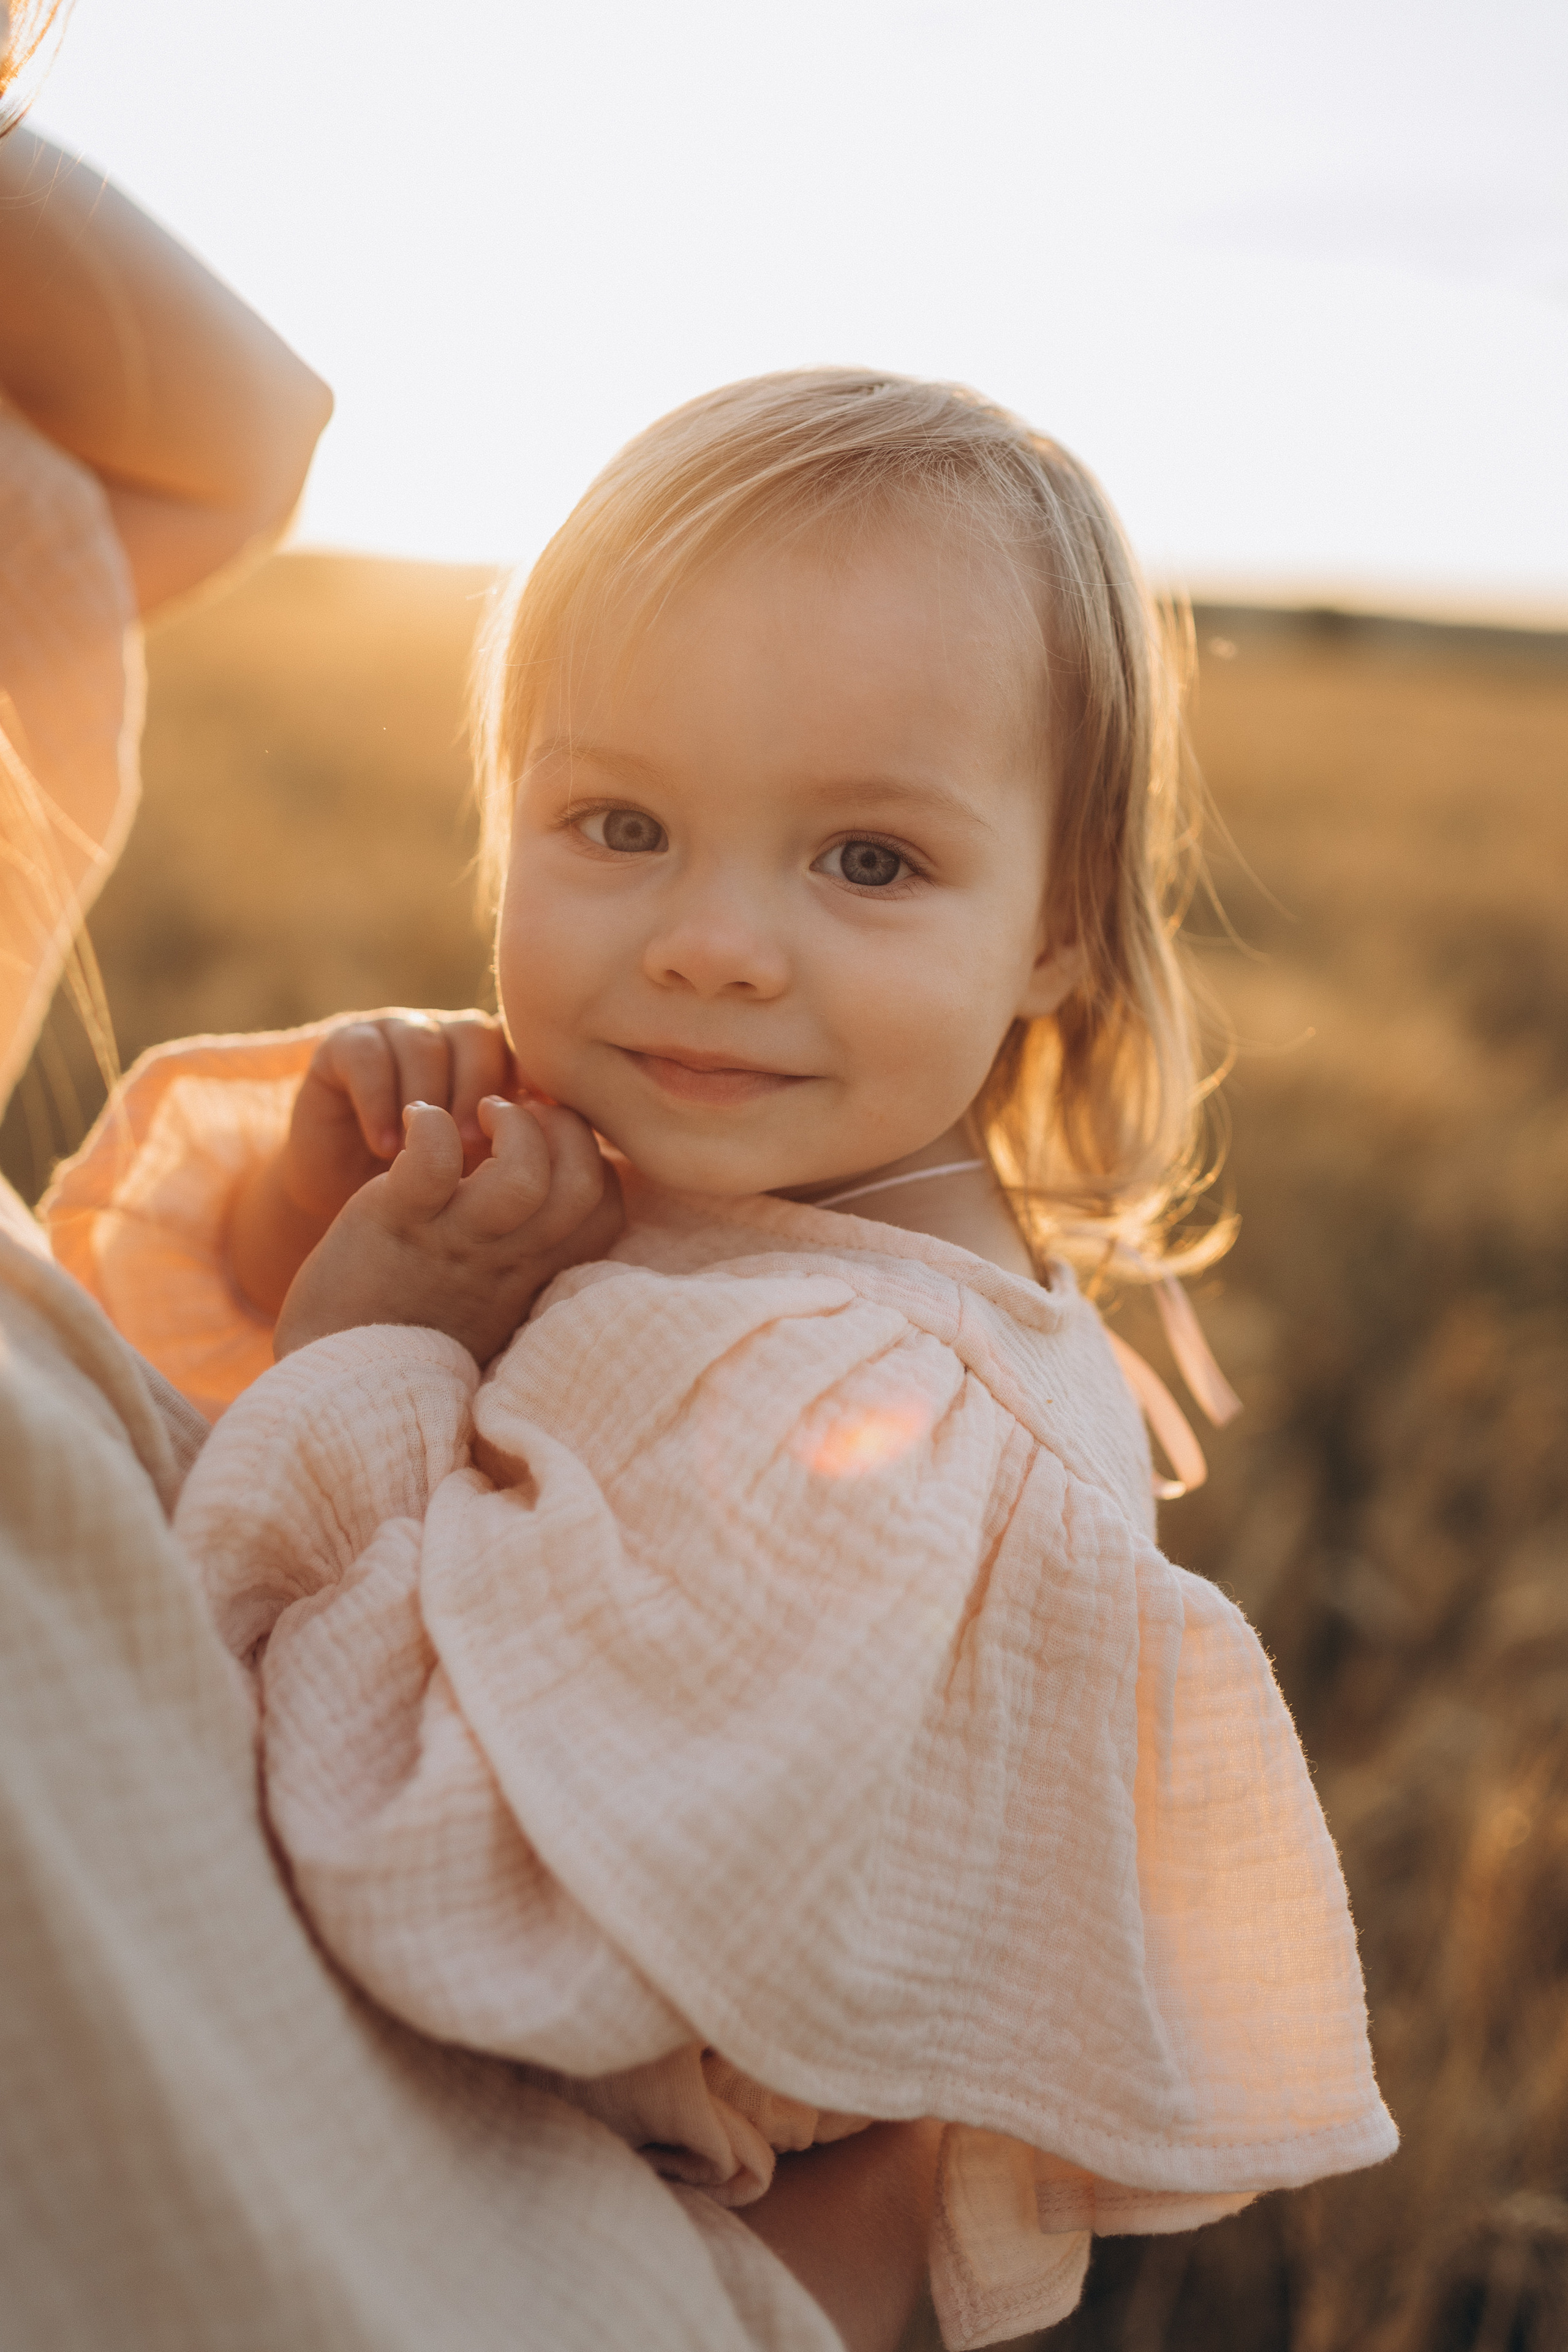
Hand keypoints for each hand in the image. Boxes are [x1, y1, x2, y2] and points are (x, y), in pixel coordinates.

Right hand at [229, 1009, 516, 1315]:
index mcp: (503, 1073)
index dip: (534, 1098)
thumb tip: (596, 1172)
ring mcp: (399, 1041)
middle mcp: (454, 1048)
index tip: (533, 1150)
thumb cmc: (440, 1218)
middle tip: (474, 1151)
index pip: (532, 1056)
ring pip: (428, 1041)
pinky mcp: (345, 1049)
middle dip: (480, 1096)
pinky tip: (384, 1148)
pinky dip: (379, 1101)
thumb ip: (546, 1178)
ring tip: (426, 1159)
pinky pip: (368, 1054)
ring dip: (431, 1101)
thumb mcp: (497, 1203)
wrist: (357, 1235)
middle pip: (484, 1037)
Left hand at [273, 1092, 622, 1367]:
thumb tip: (546, 1185)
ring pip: (524, 1175)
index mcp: (531, 1274)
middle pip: (582, 1183)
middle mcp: (504, 1260)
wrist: (336, 1376)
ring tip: (477, 1111)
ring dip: (511, 1124)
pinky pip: (432, 1161)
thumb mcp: (488, 1295)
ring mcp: (452, 1242)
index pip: (604, 1207)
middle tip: (519, 1111)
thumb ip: (523, 1250)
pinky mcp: (395, 1223)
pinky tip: (416, 1117)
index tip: (548, 1141)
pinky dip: (430, 1124)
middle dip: (564, 1128)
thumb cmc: (411, 1326)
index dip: (591, 1158)